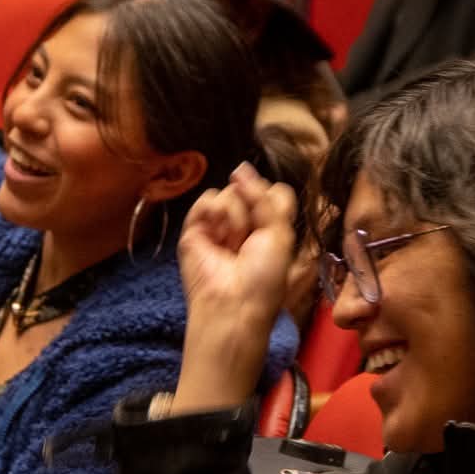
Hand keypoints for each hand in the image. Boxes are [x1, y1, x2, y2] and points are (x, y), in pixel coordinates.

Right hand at [172, 163, 297, 412]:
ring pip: (230, 193)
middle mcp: (245, 225)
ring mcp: (220, 226)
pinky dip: (212, 212)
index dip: (272, 200)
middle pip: (251, 190)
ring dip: (234, 218)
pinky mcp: (195, 230)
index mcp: (270, 228)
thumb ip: (265, 198)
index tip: (271, 221)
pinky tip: (216, 232)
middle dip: (252, 212)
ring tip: (231, 244)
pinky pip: (207, 200)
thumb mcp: (279, 233)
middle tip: (249, 241)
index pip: (274, 192)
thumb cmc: (263, 279)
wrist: (232, 304)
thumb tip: (241, 169)